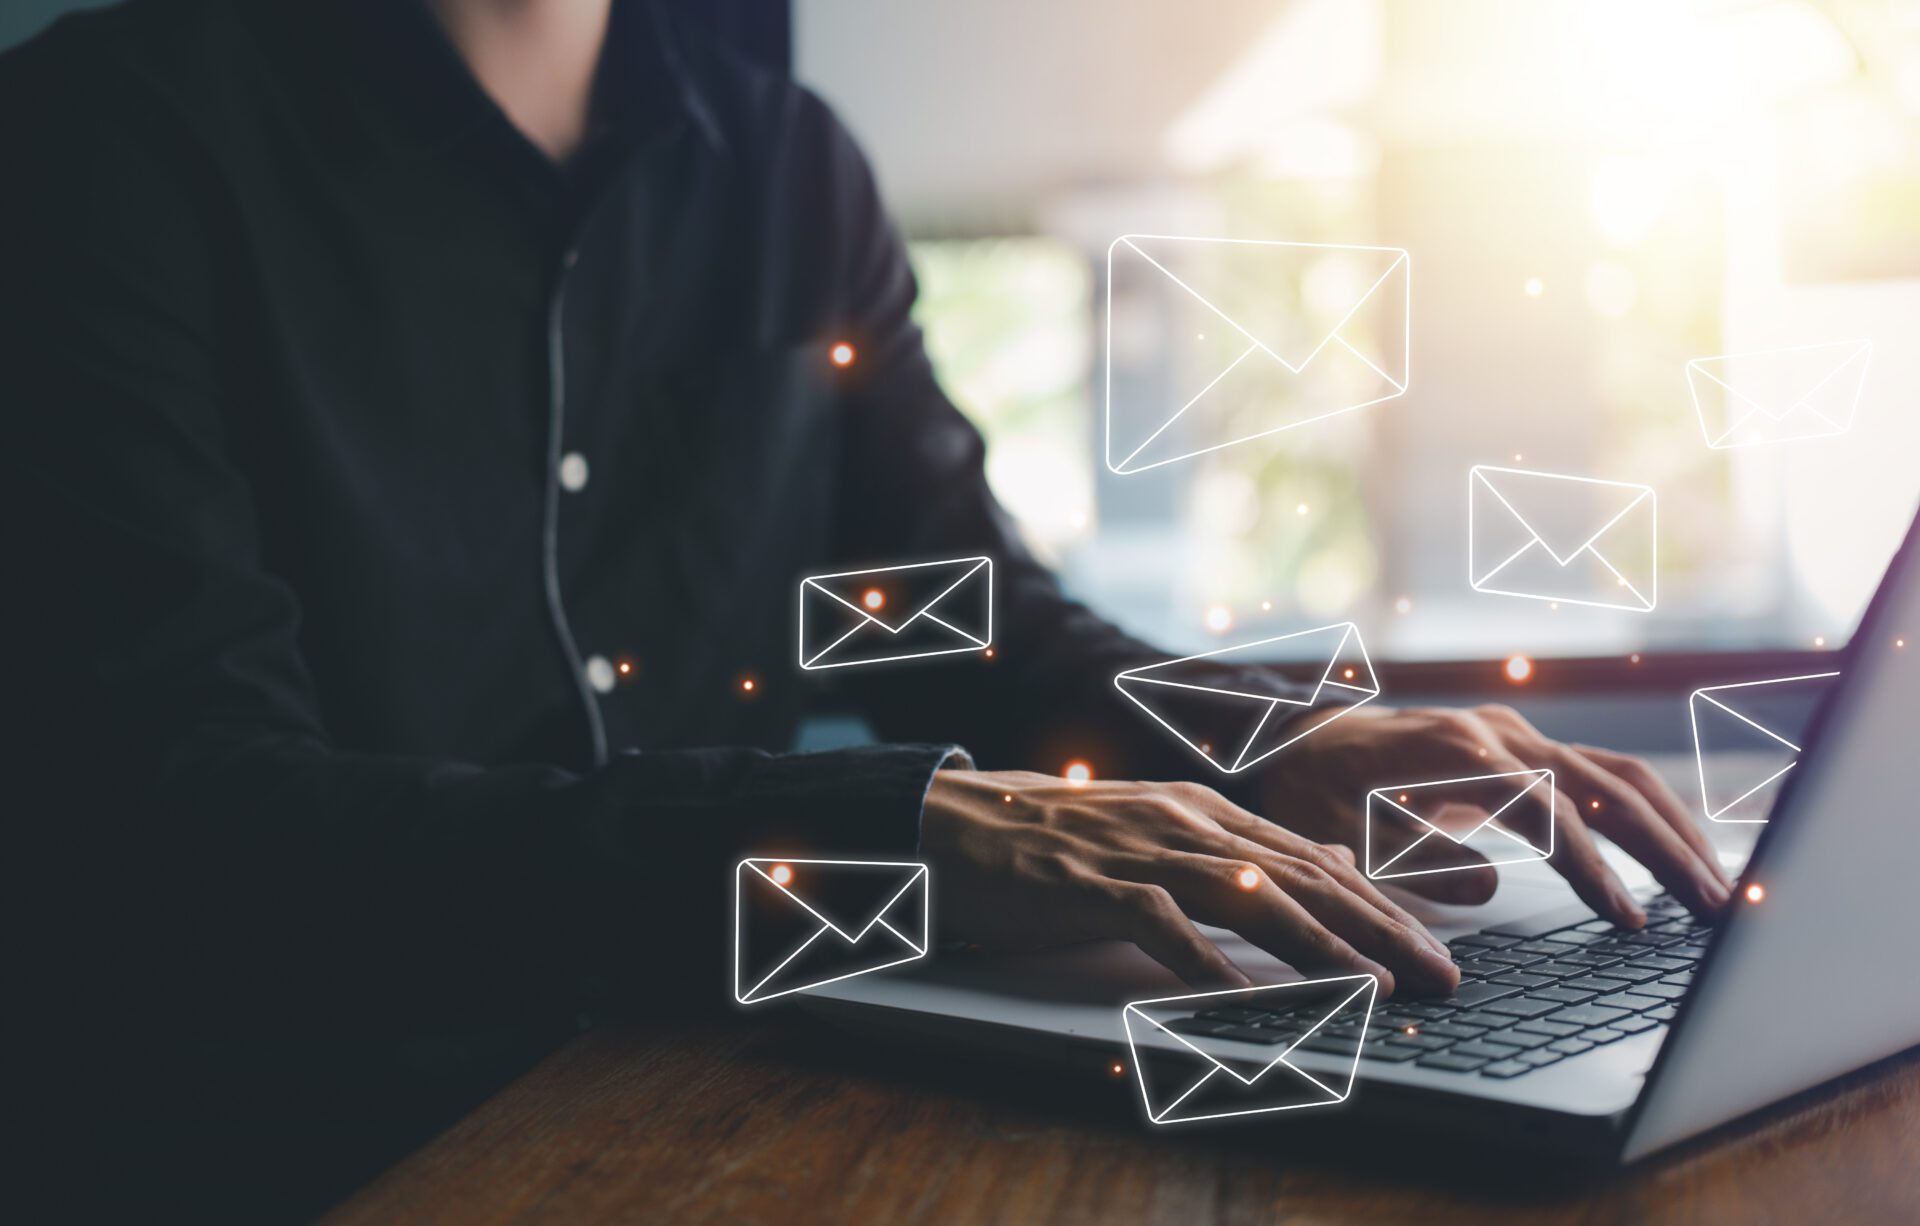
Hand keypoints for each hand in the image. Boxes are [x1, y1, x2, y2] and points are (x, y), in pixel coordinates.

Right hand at [919, 769, 1460, 995]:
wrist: (958, 821)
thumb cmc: (1061, 841)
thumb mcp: (1162, 834)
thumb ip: (1240, 850)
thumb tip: (1325, 861)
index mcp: (1207, 813)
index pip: (1315, 860)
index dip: (1382, 905)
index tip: (1437, 949)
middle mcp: (1185, 824)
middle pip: (1302, 876)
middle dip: (1380, 929)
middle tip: (1440, 978)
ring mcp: (1138, 851)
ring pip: (1247, 895)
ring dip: (1318, 945)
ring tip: (1373, 986)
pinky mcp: (1088, 885)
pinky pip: (1157, 923)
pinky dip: (1203, 961)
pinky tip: (1241, 995)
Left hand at [1257, 704, 1734, 926]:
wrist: (1295, 742)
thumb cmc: (1316, 792)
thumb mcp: (1350, 832)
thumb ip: (1417, 858)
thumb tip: (1494, 886)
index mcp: (1459, 752)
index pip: (1549, 811)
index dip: (1593, 867)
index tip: (1629, 919)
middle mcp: (1499, 733)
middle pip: (1605, 786)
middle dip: (1665, 848)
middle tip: (1716, 909)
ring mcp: (1516, 734)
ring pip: (1616, 774)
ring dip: (1672, 828)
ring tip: (1717, 888)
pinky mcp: (1523, 746)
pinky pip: (1601, 772)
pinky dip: (1646, 810)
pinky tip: (1679, 849)